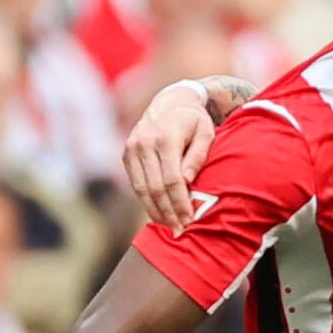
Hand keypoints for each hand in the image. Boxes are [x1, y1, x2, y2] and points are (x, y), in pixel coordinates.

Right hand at [126, 78, 219, 229]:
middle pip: (155, 188)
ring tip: (169, 227)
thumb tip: (187, 182)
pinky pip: (135, 183)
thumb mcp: (206, 133)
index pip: (171, 180)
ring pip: (141, 189)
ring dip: (155, 211)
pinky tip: (158, 213)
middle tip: (179, 231)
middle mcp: (143, 143)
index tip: (189, 220)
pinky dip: (146, 200)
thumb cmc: (194, 121)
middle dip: (168, 213)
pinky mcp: (126, 154)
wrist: (171, 101)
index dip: (180, 203)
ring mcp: (132, 148)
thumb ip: (197, 157)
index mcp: (164, 138)